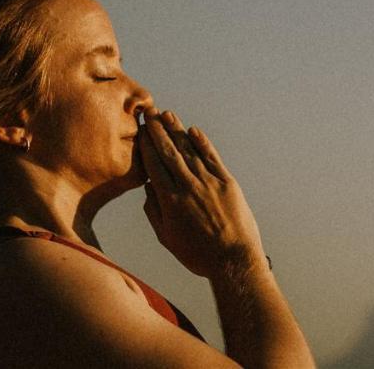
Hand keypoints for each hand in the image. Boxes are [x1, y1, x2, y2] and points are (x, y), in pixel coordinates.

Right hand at [137, 110, 266, 278]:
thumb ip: (154, 212)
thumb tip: (148, 187)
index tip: (139, 130)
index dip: (146, 145)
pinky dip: (202, 143)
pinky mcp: (227, 182)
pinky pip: (212, 157)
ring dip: (177, 131)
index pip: (154, 165)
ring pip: (189, 150)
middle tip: (149, 113)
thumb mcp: (168, 238)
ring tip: (167, 115)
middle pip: (170, 152)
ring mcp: (209, 182)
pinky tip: (194, 130)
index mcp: (170, 200)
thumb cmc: (197, 254)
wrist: (233, 260)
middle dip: (158, 131)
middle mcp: (188, 186)